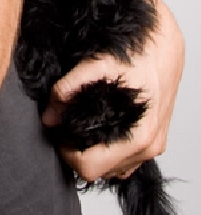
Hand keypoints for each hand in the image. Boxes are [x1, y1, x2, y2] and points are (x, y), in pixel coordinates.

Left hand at [41, 0, 184, 180]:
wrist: (165, 44)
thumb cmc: (137, 52)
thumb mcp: (98, 65)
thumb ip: (68, 89)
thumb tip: (49, 116)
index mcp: (137, 136)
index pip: (90, 168)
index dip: (67, 153)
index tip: (59, 134)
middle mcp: (148, 147)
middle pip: (101, 171)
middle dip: (79, 151)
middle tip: (68, 126)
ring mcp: (154, 146)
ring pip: (115, 168)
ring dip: (96, 151)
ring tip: (84, 124)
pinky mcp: (156, 139)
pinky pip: (128, 158)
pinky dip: (111, 148)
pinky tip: (103, 126)